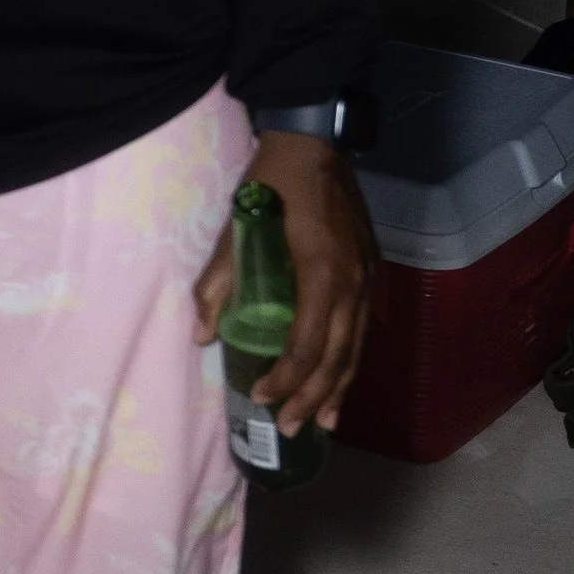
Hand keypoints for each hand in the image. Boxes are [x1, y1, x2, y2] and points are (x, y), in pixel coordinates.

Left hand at [192, 133, 378, 434]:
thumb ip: (217, 286)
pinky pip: (364, 329)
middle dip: (314, 398)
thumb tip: (201, 336)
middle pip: (337, 358)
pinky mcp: (372, 272)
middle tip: (291, 428)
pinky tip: (343, 378)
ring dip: (339, 388)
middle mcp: (353, 286)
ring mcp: (368, 280)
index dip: (286, 380)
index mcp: (322, 278)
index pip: (306, 347)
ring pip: (357, 349)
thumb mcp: (236, 233)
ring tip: (324, 422)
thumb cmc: (271, 187)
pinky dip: (353, 359)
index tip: (262, 399)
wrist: (313, 145)